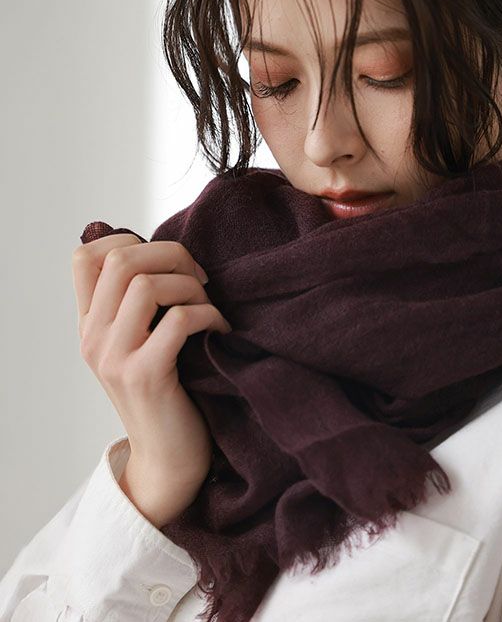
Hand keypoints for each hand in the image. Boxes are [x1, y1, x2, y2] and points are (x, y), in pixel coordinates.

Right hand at [72, 234, 230, 525]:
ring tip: (210, 306)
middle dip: (172, 254)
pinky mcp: (145, 375)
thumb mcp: (141, 342)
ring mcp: (114, 357)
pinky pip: (179, 319)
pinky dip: (210, 314)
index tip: (167, 261)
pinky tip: (221, 329)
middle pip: (121, 259)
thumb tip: (163, 252)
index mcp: (90, 324)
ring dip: (191, 286)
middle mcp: (93, 337)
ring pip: (147, 283)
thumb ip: (139, 303)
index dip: (130, 240)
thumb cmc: (168, 390)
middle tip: (200, 277)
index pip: (85, 256)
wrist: (168, 457)